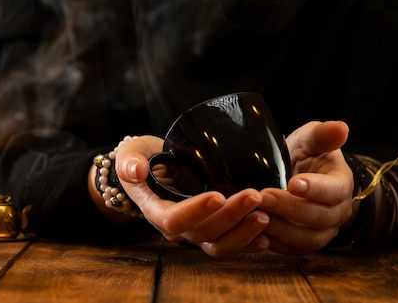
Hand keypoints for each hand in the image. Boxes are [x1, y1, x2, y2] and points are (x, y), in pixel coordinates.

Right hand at [114, 136, 270, 256]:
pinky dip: (249, 243)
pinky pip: (230, 244)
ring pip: (219, 244)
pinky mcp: (211, 231)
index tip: (218, 195)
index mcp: (157, 211)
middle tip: (255, 196)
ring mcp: (195, 232)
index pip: (175, 219)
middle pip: (205, 232)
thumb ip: (129, 161)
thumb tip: (136, 169)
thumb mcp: (130, 154)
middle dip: (231, 217)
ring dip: (244, 232)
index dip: (197, 211)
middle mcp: (178, 227)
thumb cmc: (141, 160)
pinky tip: (268, 234)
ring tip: (265, 214)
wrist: (149, 172)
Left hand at [258, 120, 352, 254]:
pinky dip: (275, 244)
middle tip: (263, 196)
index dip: (315, 189)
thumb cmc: (305, 154)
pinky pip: (293, 250)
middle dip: (290, 208)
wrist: (294, 173)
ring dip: (281, 229)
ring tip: (256, 215)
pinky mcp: (304, 243)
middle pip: (320, 218)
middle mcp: (337, 212)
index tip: (293, 182)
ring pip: (307, 239)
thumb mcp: (311, 138)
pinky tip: (256, 231)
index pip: (335, 190)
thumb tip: (341, 128)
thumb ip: (323, 134)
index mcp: (341, 183)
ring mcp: (323, 231)